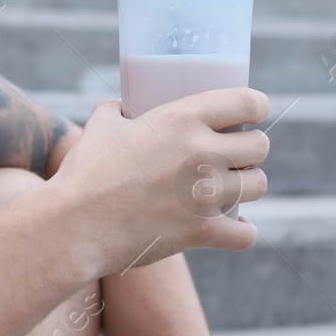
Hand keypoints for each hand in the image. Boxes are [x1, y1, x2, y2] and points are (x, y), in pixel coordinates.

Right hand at [45, 89, 269, 275]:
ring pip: (258, 186)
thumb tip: (121, 106)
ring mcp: (206, 194)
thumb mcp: (100, 125)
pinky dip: (242, 232)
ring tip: (234, 188)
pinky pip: (246, 233)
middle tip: (238, 155)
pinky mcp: (203, 231)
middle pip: (260, 146)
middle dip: (252, 149)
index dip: (257, 106)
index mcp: (182, 118)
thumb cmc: (84, 172)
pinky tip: (235, 226)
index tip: (254, 113)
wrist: (75, 224)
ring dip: (249, 186)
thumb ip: (116, 109)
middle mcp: (203, 152)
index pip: (247, 102)